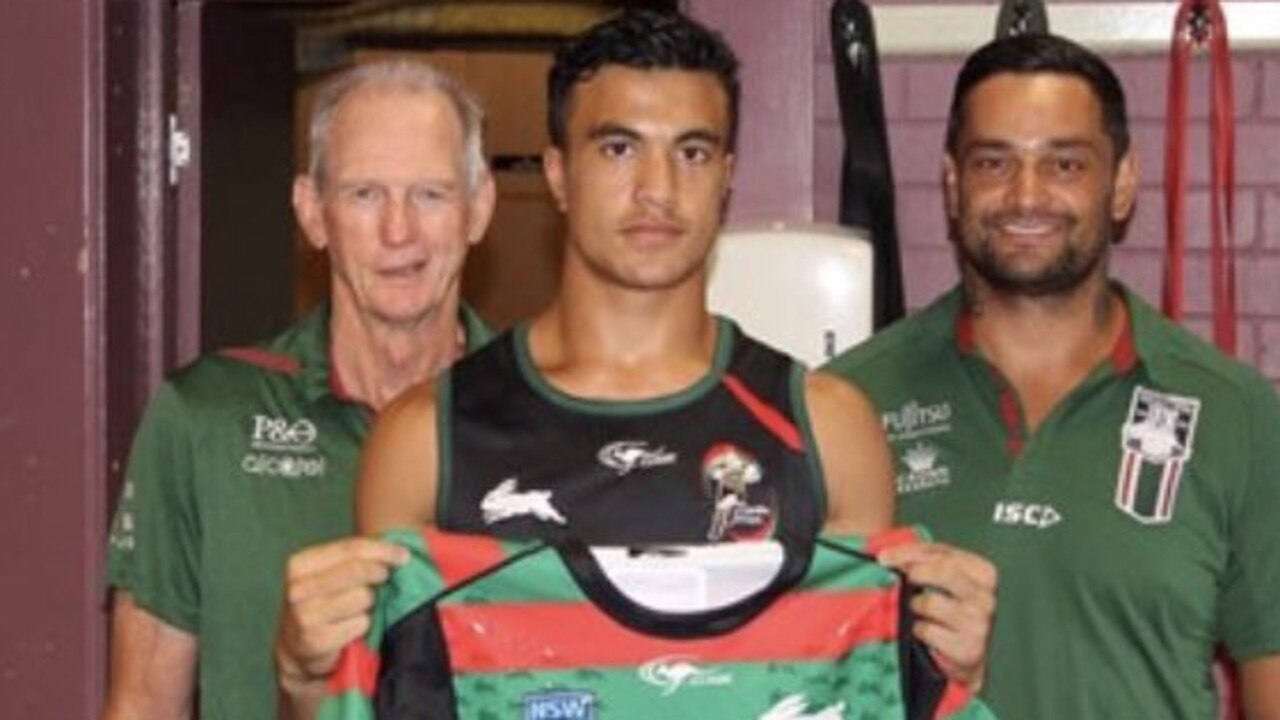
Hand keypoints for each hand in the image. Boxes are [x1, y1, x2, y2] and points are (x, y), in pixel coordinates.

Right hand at [275, 538, 408, 694]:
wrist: (299, 648)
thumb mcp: (332, 574)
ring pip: (362, 597)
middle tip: (385, 578)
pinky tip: (351, 628)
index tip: (404, 555)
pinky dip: (363, 625)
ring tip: (358, 609)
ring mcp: (303, 616)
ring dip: (368, 603)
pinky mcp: (315, 641)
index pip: (351, 549)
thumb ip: (358, 559)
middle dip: (379, 573)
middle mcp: (297, 589)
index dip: (382, 550)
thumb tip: (401, 553)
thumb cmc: (325, 603)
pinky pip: (360, 623)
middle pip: (356, 570)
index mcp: (299, 565)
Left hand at [878, 541, 996, 690]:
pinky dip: (917, 629)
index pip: (942, 553)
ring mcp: (979, 623)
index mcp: (984, 573)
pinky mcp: (968, 648)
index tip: (883, 556)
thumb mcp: (943, 579)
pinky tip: (921, 630)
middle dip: (913, 571)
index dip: (909, 552)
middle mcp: (986, 597)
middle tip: (894, 576)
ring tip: (916, 610)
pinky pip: (927, 630)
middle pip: (942, 571)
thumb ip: (922, 561)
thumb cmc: (949, 610)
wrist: (965, 654)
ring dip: (914, 605)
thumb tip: (887, 555)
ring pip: (930, 602)